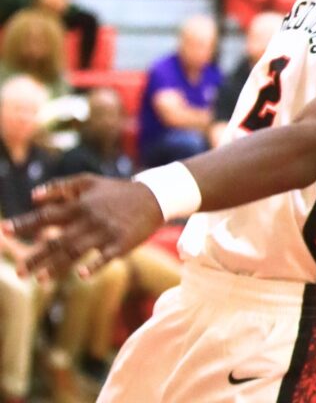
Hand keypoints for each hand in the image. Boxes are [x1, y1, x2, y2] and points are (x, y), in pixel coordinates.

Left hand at [1, 176, 162, 279]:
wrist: (154, 195)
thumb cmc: (116, 190)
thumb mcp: (90, 182)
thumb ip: (61, 187)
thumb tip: (33, 196)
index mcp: (80, 204)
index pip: (47, 215)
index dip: (26, 223)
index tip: (4, 229)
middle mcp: (90, 218)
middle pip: (58, 240)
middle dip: (37, 256)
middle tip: (18, 272)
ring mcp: (106, 231)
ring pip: (77, 251)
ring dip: (58, 266)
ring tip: (39, 280)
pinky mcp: (122, 242)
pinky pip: (106, 256)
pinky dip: (94, 265)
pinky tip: (82, 275)